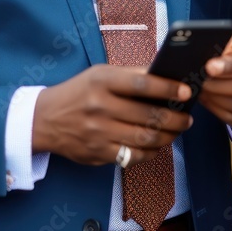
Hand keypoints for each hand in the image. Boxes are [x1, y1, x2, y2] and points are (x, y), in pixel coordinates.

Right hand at [33, 65, 192, 166]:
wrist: (44, 119)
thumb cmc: (78, 92)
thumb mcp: (99, 74)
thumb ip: (130, 75)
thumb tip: (164, 76)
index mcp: (102, 82)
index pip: (142, 84)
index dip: (168, 88)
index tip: (187, 92)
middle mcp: (100, 106)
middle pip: (148, 115)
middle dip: (175, 118)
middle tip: (187, 118)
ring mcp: (99, 132)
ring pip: (145, 138)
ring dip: (168, 136)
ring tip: (176, 131)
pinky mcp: (98, 153)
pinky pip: (134, 156)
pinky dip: (151, 151)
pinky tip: (157, 145)